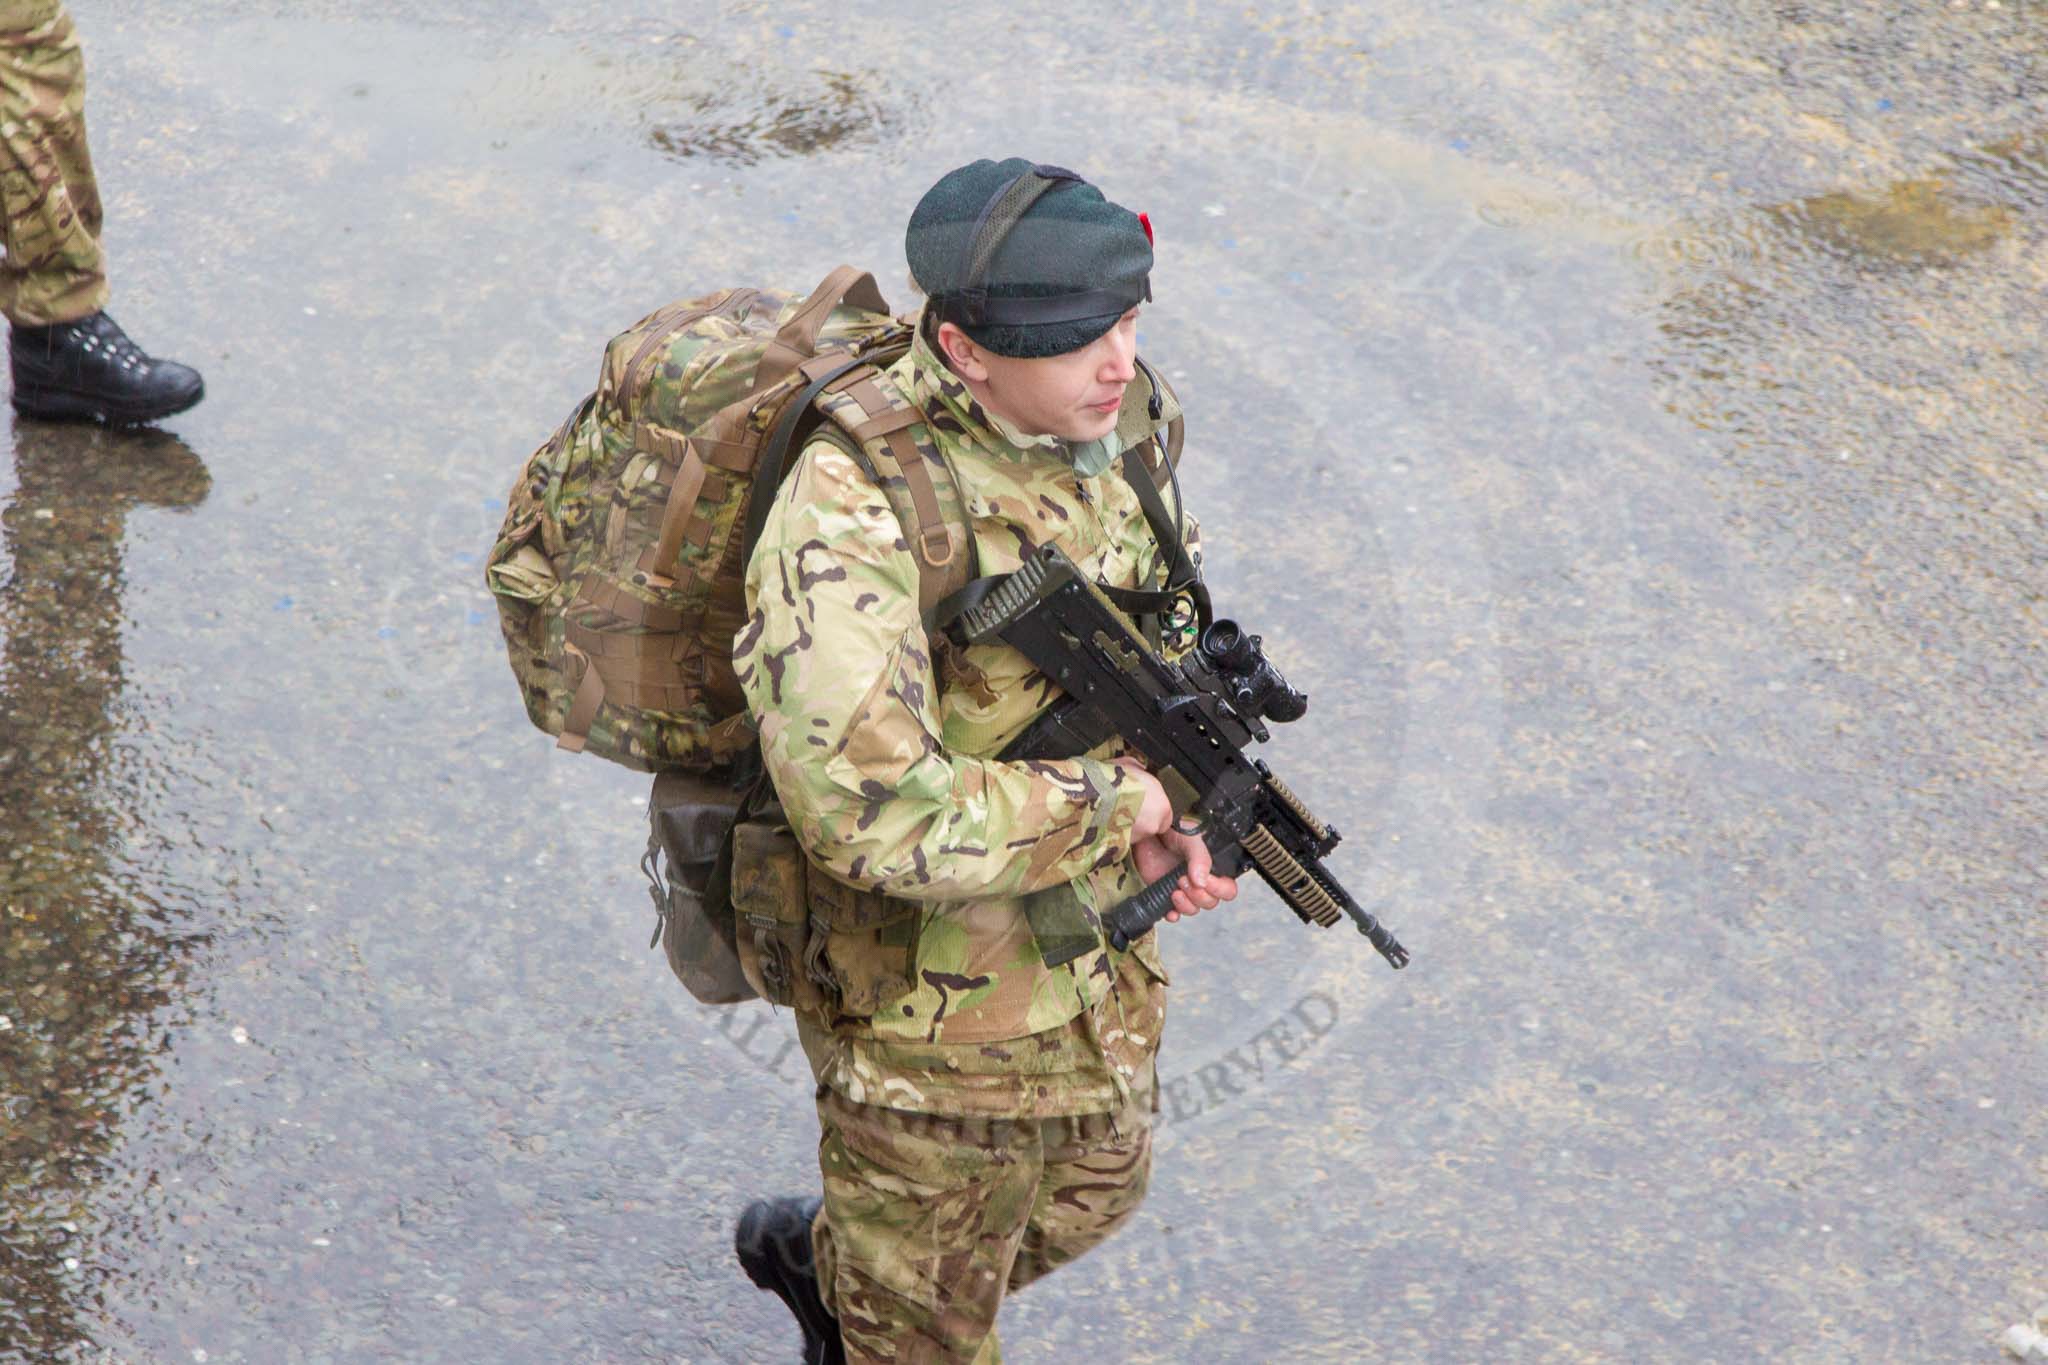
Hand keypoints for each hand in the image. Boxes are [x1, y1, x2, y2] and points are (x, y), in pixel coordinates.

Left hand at [1115, 758, 1238, 921]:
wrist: (1147, 830)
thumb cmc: (1173, 828)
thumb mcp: (1191, 838)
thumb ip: (1200, 858)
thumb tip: (1202, 881)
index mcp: (1212, 867)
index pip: (1227, 888)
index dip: (1220, 889)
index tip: (1205, 881)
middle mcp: (1199, 879)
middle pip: (1211, 901)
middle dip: (1199, 896)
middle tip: (1183, 880)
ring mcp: (1182, 887)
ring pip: (1194, 908)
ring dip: (1187, 904)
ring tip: (1174, 890)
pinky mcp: (1164, 893)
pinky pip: (1174, 912)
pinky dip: (1173, 914)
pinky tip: (1169, 909)